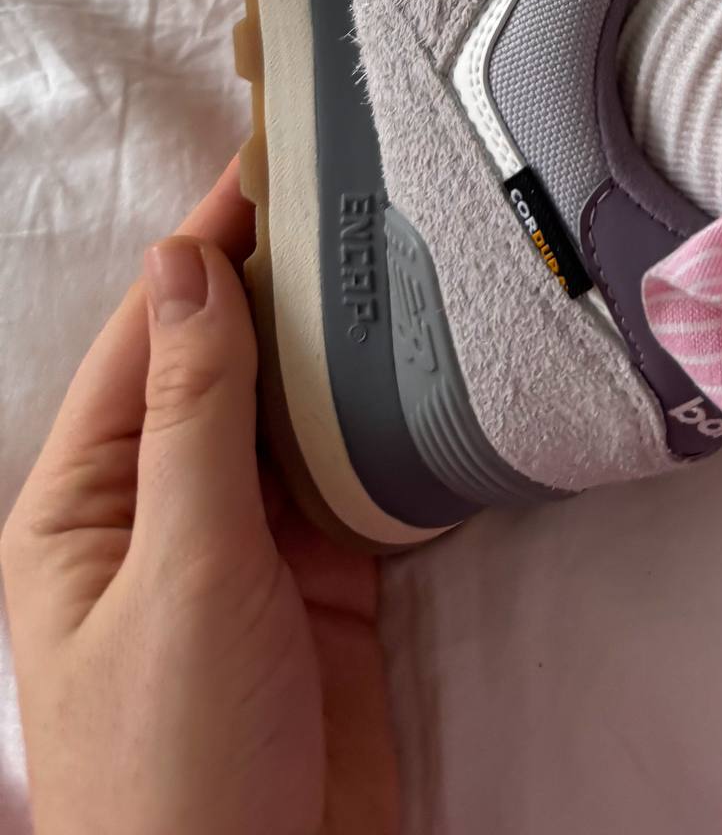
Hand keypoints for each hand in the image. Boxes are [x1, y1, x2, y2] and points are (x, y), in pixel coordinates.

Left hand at [2, 157, 400, 834]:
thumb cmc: (175, 756)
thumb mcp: (180, 568)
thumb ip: (194, 411)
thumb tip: (182, 258)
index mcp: (88, 505)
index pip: (155, 339)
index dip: (210, 242)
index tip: (278, 151)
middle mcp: (165, 515)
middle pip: (233, 368)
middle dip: (294, 283)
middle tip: (376, 183)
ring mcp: (250, 557)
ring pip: (304, 420)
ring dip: (354, 349)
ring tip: (423, 251)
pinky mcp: (329, 596)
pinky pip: (366, 485)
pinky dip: (404, 430)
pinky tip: (449, 372)